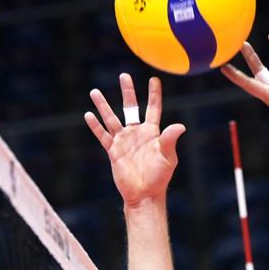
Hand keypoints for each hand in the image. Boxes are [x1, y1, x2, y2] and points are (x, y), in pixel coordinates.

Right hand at [84, 73, 185, 206]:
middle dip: (128, 92)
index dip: (154, 94)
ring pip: (112, 119)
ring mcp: (124, 141)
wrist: (144, 194)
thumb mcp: (167, 157)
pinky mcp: (113, 151)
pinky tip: (88, 115)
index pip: (153, 109)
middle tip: (124, 75)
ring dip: (103, 105)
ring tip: (94, 92)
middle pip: (131, 107)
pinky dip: (96, 126)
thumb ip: (170, 140)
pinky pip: (103, 135)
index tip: (154, 79)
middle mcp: (137, 133)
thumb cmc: (159, 176)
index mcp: (152, 132)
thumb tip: (180, 126)